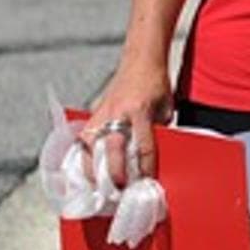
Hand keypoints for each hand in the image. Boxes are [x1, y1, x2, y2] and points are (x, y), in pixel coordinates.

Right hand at [77, 58, 169, 188]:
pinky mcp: (94, 113)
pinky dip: (83, 155)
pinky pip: (84, 138)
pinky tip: (84, 169)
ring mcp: (103, 112)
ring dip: (93, 168)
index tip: (147, 183)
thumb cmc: (156, 84)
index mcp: (140, 110)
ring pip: (92, 145)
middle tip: (119, 190)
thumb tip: (154, 157)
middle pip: (114, 148)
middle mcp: (118, 112)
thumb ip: (160, 132)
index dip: (146, 168)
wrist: (141, 59)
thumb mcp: (166, 109)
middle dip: (116, 173)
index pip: (143, 146)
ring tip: (96, 186)